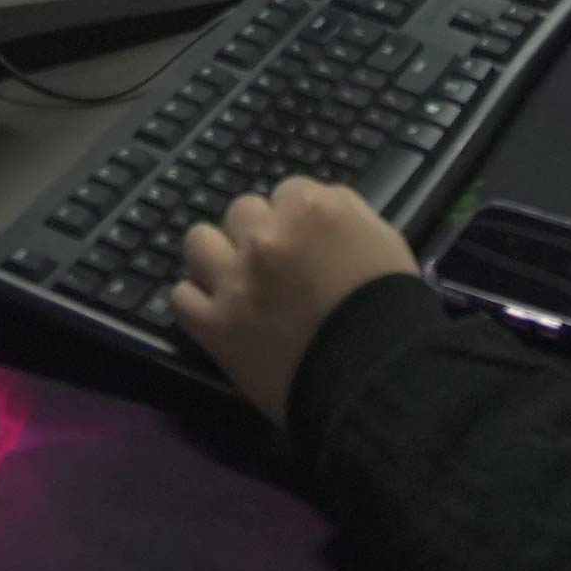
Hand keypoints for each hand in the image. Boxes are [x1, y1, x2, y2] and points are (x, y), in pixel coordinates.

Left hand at [168, 179, 414, 412]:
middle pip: (242, 210)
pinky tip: (216, 314)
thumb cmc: (390, 308)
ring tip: (233, 280)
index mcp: (311, 208)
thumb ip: (345, 213)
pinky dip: (197, 303)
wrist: (375, 378)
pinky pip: (181, 295)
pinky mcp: (214, 324)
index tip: (306, 244)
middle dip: (257, 232)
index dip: (297, 219)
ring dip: (216, 256)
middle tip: (275, 265)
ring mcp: (235, 279)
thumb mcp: (383, 240)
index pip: (289, 191)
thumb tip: (318, 210)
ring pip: (199, 241)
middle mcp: (266, 235)